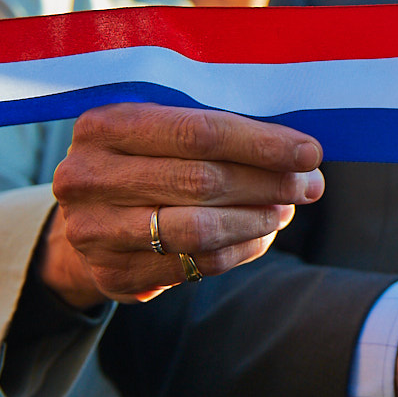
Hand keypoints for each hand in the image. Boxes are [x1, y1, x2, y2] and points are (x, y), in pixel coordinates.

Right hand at [43, 103, 324, 306]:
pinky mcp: (111, 273)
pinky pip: (195, 265)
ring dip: (256, 220)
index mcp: (104, 124)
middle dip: (267, 183)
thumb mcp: (162, 126)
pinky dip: (239, 250)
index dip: (260, 144)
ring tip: (285, 210)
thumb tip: (301, 154)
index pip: (197, 133)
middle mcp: (88, 175)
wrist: (88, 215)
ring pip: (199, 229)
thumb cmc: (143, 158)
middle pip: (201, 181)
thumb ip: (219, 131)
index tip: (309, 152)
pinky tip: (260, 235)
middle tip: (309, 185)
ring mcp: (93, 229)